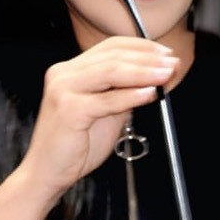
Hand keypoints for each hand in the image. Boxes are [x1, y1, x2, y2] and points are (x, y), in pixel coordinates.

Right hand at [20, 37, 177, 192]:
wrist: (47, 173)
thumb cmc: (74, 146)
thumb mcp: (105, 112)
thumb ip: (123, 93)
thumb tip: (155, 79)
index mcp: (71, 70)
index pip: (110, 47)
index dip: (141, 47)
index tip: (166, 54)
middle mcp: (63, 74)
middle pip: (112, 56)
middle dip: (148, 58)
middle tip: (172, 64)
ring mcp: (63, 90)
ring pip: (111, 71)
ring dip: (144, 72)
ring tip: (166, 75)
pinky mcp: (69, 110)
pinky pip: (107, 99)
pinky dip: (131, 95)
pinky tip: (149, 93)